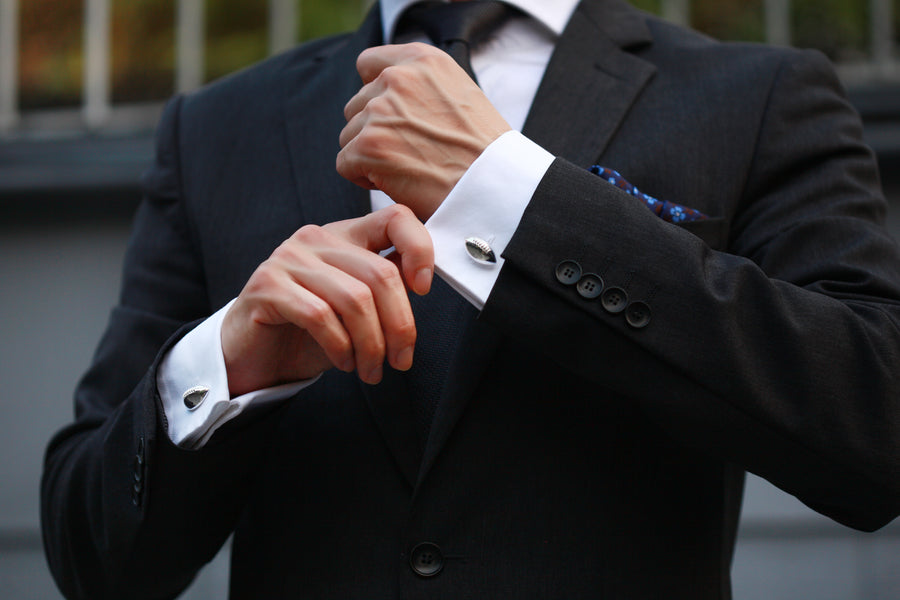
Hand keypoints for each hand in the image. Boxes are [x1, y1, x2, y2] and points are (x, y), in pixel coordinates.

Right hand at [221, 204, 432, 394]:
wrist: (253, 356)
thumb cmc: (310, 333)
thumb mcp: (359, 307)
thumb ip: (387, 286)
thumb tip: (424, 279)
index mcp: (345, 235)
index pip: (395, 218)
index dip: (420, 249)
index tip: (425, 290)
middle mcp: (317, 238)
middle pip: (380, 274)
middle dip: (399, 326)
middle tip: (400, 361)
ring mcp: (289, 258)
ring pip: (355, 299)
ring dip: (371, 345)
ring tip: (370, 370)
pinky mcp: (267, 286)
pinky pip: (320, 316)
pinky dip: (340, 347)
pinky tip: (343, 362)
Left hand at [337, 43, 511, 220]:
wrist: (493, 185)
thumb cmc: (483, 152)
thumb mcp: (459, 94)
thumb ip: (420, 86)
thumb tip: (381, 93)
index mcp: (422, 60)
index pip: (369, 63)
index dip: (375, 94)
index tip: (392, 117)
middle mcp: (398, 78)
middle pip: (356, 105)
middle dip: (374, 131)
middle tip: (410, 153)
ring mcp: (380, 111)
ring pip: (349, 135)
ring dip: (369, 156)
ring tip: (408, 169)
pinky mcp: (368, 146)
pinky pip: (344, 164)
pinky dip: (364, 179)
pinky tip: (397, 183)